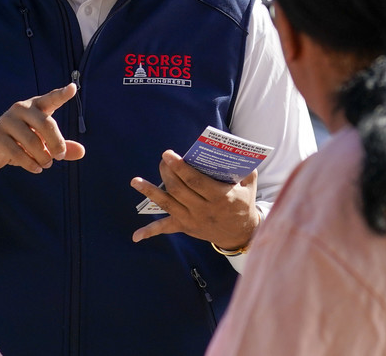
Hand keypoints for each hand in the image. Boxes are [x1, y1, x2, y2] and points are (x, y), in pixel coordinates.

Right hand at [0, 83, 84, 181]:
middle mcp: (21, 109)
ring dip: (43, 157)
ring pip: (33, 142)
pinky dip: (31, 164)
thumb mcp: (44, 143)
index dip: (62, 94)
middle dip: (57, 143)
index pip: (51, 99)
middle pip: (45, 124)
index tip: (73, 88)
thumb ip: (62, 146)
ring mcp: (7, 120)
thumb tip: (82, 152)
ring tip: (46, 164)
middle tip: (60, 156)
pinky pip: (18, 152)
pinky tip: (36, 168)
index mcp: (35, 106)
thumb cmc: (22, 142)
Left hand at [130, 150, 260, 249]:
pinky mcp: (185, 227)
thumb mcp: (249, 183)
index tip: (168, 154)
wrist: (242, 233)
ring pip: (167, 204)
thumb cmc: (244, 201)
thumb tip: (231, 148)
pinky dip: (150, 232)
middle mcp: (204, 210)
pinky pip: (166, 229)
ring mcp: (192, 220)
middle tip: (163, 159)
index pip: (195, 181)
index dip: (180, 167)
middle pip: (178, 190)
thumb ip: (243, 166)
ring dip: (150, 192)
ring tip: (136, 181)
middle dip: (167, 173)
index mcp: (220, 197)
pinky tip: (136, 236)